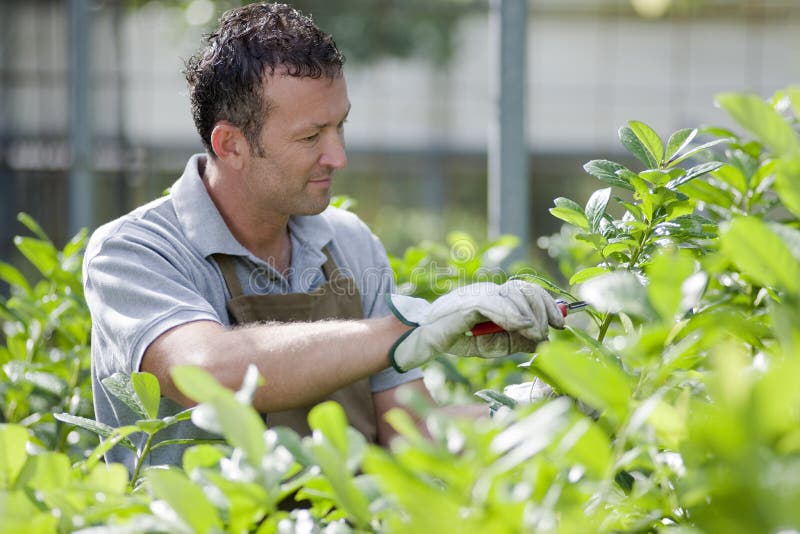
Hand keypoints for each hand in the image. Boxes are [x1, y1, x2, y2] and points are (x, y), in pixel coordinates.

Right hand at [387, 280, 564, 371]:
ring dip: (530, 315)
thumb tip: (541, 341)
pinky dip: (512, 315)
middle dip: (543, 309)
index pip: (526, 291)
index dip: (547, 304)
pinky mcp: (467, 303)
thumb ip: (514, 341)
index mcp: (495, 297)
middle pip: (524, 290)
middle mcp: (488, 290)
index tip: (560, 324)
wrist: (422, 339)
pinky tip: (523, 326)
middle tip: (550, 331)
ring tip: (537, 334)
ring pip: (513, 295)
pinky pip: (494, 305)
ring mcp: (477, 294)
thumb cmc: (455, 340)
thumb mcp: (491, 345)